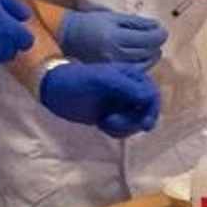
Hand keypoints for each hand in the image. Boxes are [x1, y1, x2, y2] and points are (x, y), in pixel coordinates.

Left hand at [40, 63, 161, 138]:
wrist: (54, 90)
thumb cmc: (77, 80)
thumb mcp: (103, 80)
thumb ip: (128, 87)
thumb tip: (150, 97)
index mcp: (131, 76)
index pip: (152, 94)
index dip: (151, 110)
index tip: (144, 124)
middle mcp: (130, 90)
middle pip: (147, 111)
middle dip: (133, 121)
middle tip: (114, 124)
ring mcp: (121, 104)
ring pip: (136, 122)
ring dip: (123, 127)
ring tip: (104, 122)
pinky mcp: (113, 116)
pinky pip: (124, 129)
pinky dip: (115, 131)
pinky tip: (101, 124)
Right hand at [59, 7, 168, 66]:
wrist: (70, 37)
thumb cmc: (92, 23)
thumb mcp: (114, 17)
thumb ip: (137, 22)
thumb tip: (158, 27)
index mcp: (114, 37)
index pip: (148, 39)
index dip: (160, 35)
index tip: (163, 30)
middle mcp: (113, 55)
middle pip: (147, 53)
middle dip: (156, 45)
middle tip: (157, 37)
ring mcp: (112, 68)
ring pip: (144, 65)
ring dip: (152, 56)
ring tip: (151, 48)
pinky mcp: (110, 75)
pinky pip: (134, 73)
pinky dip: (143, 66)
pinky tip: (142, 58)